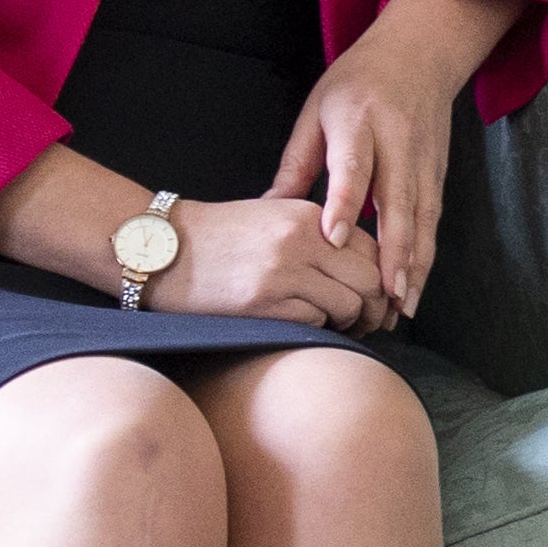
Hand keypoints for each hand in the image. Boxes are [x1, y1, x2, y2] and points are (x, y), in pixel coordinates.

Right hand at [144, 194, 393, 329]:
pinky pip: (316, 322)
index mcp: (309, 216)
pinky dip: (319, 329)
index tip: (381, 299)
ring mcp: (284, 272)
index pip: (372, 249)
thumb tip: (369, 269)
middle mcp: (302, 240)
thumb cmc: (221, 238)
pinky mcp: (265, 303)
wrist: (163, 249)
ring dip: (350, 323)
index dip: (384, 279)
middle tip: (370, 322)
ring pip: (349, 304)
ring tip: (341, 328)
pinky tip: (308, 327)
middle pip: (371, 279)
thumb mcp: (277, 219)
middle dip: (377, 307)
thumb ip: (321, 237)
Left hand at [264, 0, 523, 326]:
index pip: (353, 167)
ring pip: (421, 219)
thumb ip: (296, 164)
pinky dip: (424, 257)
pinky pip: (431, 222)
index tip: (333, 240)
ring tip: (401, 307)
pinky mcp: (437, 174)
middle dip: (391, 253)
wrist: (420, 54)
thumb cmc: (356, 82)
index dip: (345, 203)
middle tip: (380, 297)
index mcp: (358, 122)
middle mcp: (396, 144)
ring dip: (413, 265)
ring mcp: (423, 161)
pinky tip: (414, 288)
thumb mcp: (316, 111)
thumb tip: (268, 212)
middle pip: (397, 203)